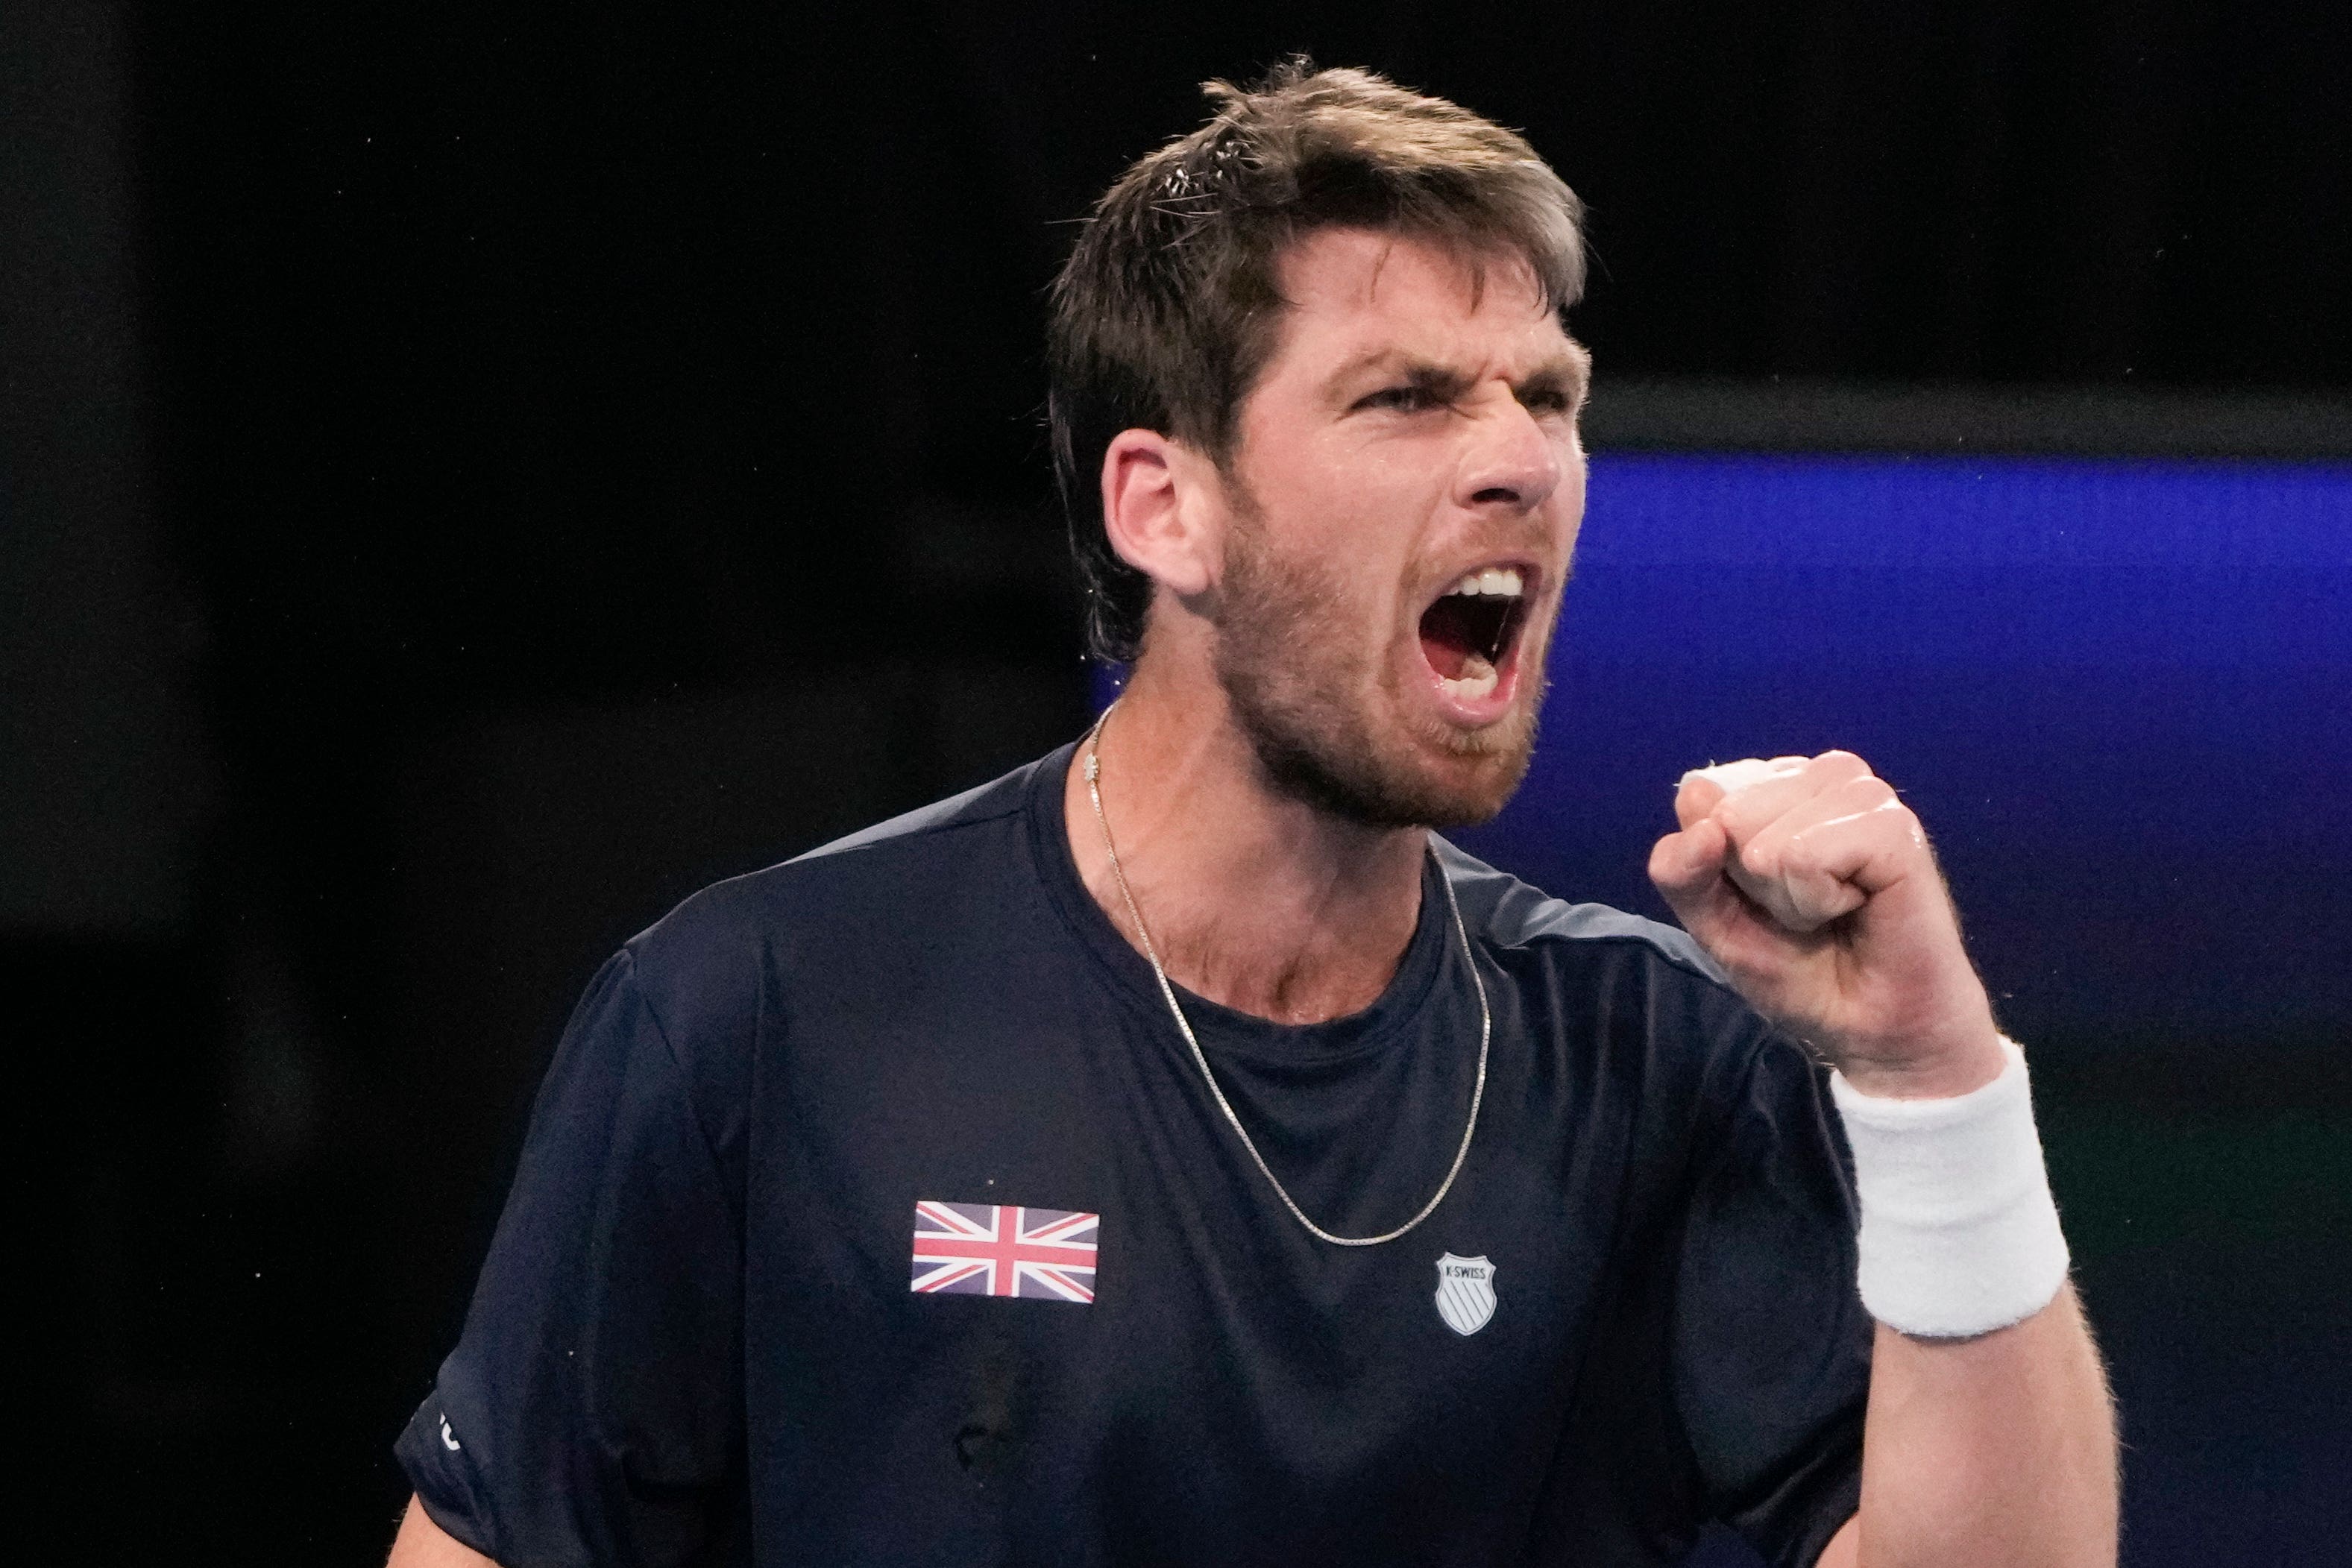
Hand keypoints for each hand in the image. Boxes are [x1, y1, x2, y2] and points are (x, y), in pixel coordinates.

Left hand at [1647, 751, 2004, 1097]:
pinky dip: (1815, 899)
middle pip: (1729, 814)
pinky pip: (1806, 855)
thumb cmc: (1803, 969)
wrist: (1874, 1030)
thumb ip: (1682, 866)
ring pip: (1765, 839)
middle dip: (1755, 882)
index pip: (1701, 799)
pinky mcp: (1896, 828)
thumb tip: (1693, 793)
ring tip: (1833, 910)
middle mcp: (1827, 778)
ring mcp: (1865, 797)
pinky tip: (1856, 907)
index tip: (1769, 899)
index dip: (1721, 868)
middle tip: (1807, 911)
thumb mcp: (1715, 922)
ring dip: (1787, 895)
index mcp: (1784, 784)